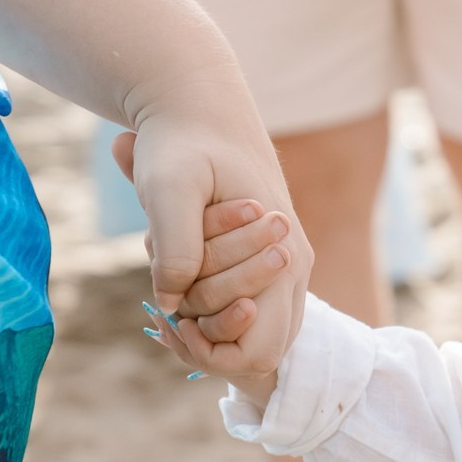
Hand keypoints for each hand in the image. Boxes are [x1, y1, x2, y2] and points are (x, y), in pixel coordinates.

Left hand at [115, 112, 310, 387]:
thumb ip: (175, 246)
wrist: (200, 108)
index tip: (171, 316)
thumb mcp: (168, 187)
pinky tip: (179, 278)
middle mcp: (294, 270)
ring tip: (172, 286)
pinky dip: (210, 306)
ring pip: (253, 332)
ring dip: (207, 321)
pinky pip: (247, 309)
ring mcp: (287, 268)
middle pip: (258, 348)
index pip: (257, 354)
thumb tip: (170, 302)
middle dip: (205, 334)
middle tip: (166, 296)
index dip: (210, 350)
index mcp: (284, 258)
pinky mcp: (270, 262)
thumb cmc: (182, 143)